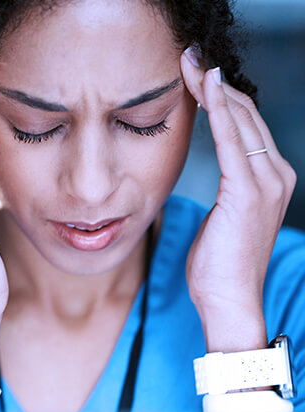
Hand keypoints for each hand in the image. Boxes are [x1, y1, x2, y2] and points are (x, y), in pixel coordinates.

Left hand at [180, 47, 296, 351]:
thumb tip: (206, 174)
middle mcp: (275, 174)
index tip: (196, 74)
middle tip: (190, 58)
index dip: (221, 97)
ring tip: (191, 63)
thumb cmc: (217, 263)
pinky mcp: (248, 190)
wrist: (227, 298)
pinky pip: (231, 140)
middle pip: (245, 115)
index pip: (245, 126)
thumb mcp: (221, 216)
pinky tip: (206, 88)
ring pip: (240, 120)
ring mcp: (267, 181)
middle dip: (216, 84)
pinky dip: (218, 111)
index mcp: (269, 179)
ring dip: (214, 89)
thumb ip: (223, 189)